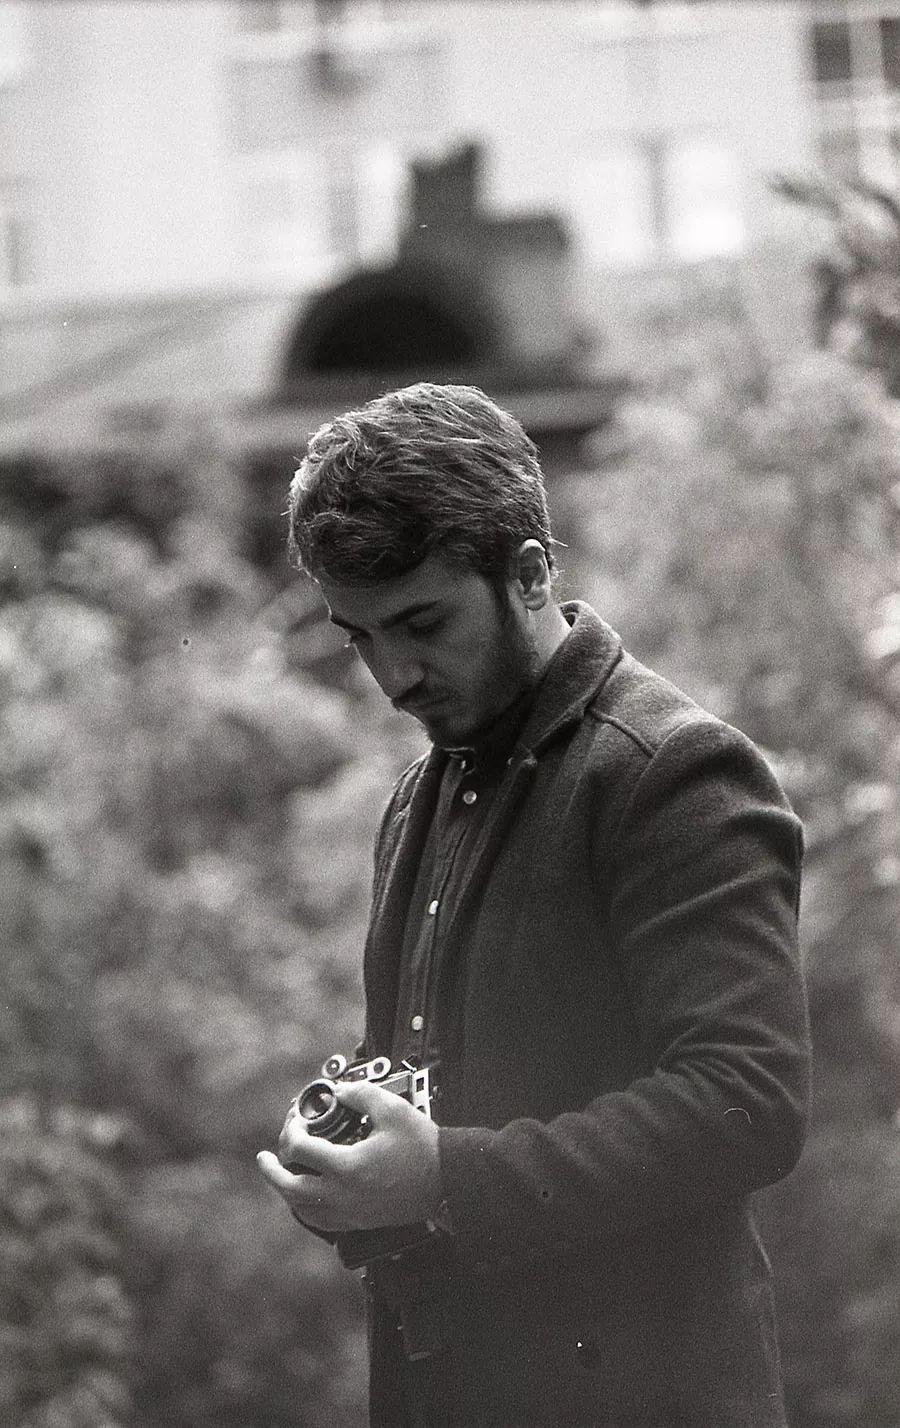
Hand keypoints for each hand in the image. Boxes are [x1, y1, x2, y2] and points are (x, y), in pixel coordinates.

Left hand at [256, 1079, 442, 1233]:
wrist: (447, 1181)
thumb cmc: (423, 1148)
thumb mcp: (392, 1108)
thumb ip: (361, 1094)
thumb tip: (340, 1092)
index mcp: (348, 1167)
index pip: (301, 1149)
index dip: (292, 1130)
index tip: (298, 1119)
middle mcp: (343, 1195)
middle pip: (290, 1188)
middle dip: (272, 1171)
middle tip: (265, 1158)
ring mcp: (350, 1212)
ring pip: (302, 1210)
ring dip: (286, 1191)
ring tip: (281, 1176)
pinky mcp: (359, 1221)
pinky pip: (321, 1221)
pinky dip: (305, 1208)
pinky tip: (306, 1197)